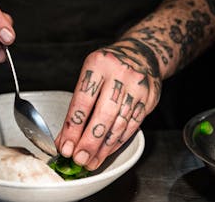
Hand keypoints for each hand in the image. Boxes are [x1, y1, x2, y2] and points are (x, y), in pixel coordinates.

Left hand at [55, 38, 161, 170]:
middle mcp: (120, 74)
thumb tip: (65, 137)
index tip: (65, 146)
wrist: (141, 54)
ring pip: (119, 124)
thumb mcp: (89, 75)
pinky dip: (117, 142)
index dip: (73, 128)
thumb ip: (77, 105)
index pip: (82, 101)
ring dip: (103, 148)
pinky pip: (132, 126)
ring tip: (91, 161)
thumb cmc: (108, 67)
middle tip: (79, 159)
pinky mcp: (149, 99)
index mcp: (98, 64)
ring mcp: (137, 86)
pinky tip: (106, 151)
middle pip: (103, 115)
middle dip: (89, 142)